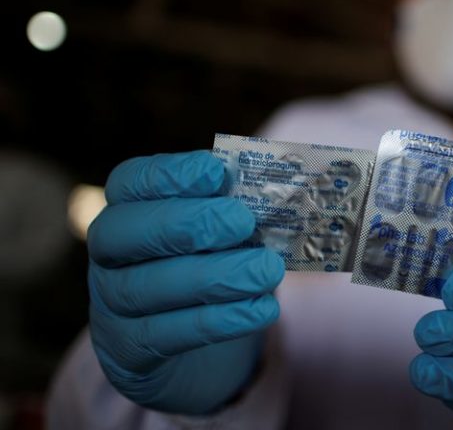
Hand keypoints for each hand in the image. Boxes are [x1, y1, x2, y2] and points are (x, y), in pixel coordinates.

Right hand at [88, 151, 283, 414]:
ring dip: (214, 277)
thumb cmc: (212, 262)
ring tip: (267, 271)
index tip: (214, 172)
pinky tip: (261, 309)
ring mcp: (109, 304)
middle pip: (124, 233)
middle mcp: (107, 253)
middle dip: (187, 224)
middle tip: (243, 222)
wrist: (194, 337)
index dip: (168, 175)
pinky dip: (218, 321)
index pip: (129, 181)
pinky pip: (165, 335)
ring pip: (146, 288)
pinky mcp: (127, 351)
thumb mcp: (224, 230)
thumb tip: (274, 191)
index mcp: (127, 208)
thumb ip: (235, 208)